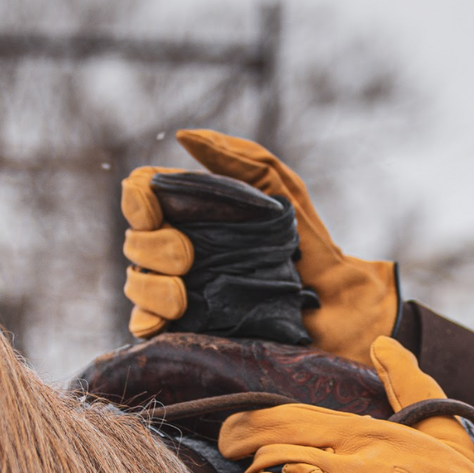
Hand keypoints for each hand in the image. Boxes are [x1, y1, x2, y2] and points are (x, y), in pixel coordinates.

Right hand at [121, 130, 398, 365]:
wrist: (338, 310)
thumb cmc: (315, 249)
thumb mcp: (285, 193)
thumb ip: (241, 160)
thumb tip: (183, 136)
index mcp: (196, 215)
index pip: (142, 196)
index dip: (137, 200)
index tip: (155, 209)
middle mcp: (181, 253)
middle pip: (135, 242)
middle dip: (153, 247)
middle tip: (189, 257)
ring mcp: (181, 295)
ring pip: (135, 283)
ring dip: (151, 286)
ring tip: (183, 295)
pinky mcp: (187, 335)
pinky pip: (143, 327)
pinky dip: (148, 320)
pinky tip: (169, 318)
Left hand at [218, 338, 473, 472]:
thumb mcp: (441, 427)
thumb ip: (408, 382)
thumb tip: (386, 343)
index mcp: (366, 434)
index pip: (285, 418)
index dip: (247, 424)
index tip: (231, 433)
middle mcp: (345, 467)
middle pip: (266, 450)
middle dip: (237, 453)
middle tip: (229, 462)